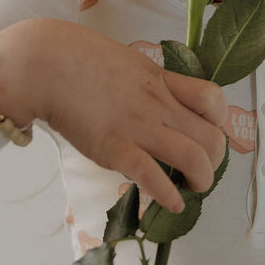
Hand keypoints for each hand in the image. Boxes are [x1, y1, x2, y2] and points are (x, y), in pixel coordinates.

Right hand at [28, 18, 229, 213]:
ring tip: (195, 188)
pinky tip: (172, 203)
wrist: (45, 64)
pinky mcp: (115, 148)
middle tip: (203, 169)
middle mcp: (158, 104)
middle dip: (215, 161)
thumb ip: (149, 85)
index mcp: (162, 81)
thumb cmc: (80, 60)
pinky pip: (152, 175)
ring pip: (193, 157)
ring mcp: (138, 126)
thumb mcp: (129, 64)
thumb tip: (160, 103)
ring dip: (202, 180)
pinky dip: (168, 195)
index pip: (213, 100)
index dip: (220, 122)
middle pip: (212, 137)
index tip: (210, 133)